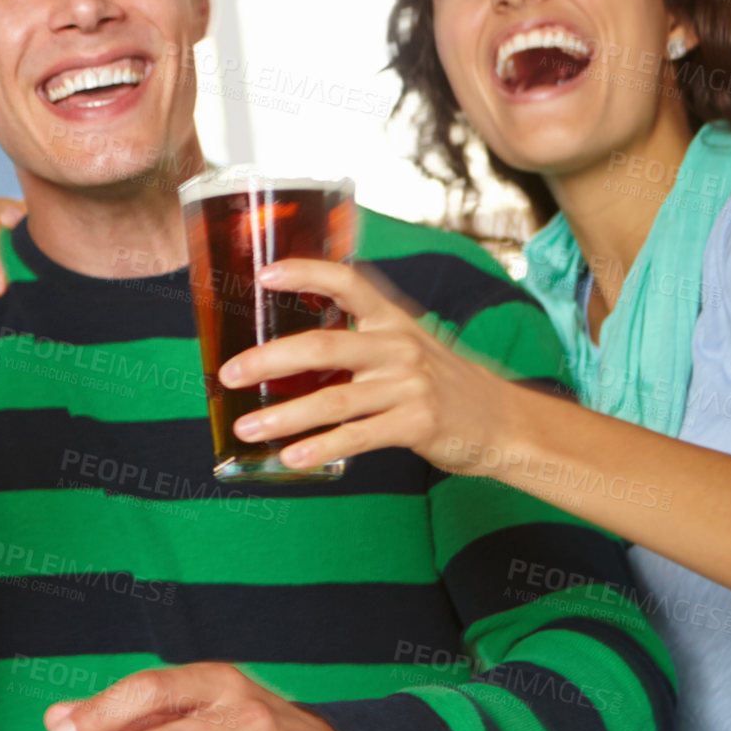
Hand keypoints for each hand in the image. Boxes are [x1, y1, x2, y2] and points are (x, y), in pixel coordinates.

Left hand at [222, 259, 513, 474]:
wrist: (501, 422)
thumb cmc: (438, 383)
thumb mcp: (404, 346)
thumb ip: (356, 340)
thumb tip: (284, 351)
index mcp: (391, 320)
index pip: (347, 281)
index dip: (305, 273)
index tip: (264, 274)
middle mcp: (398, 346)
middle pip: (324, 346)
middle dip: (269, 359)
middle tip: (229, 373)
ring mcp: (409, 385)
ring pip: (334, 399)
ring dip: (285, 416)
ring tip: (246, 428)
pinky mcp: (416, 424)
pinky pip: (358, 436)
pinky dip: (321, 448)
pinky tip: (291, 458)